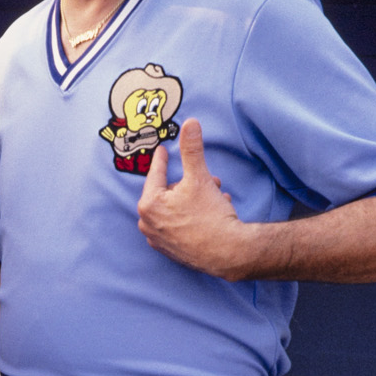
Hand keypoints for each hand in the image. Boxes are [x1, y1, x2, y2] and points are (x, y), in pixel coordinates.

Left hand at [137, 119, 260, 281]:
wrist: (227, 252)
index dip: (162, 160)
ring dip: (192, 200)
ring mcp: (158, 240)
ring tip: (214, 196)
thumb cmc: (210, 216)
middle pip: (166, 193)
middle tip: (208, 180)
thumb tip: (190, 123)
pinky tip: (209, 214)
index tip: (162, 151)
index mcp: (148, 204)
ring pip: (174, 209)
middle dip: (188, 184)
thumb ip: (192, 149)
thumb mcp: (200, 177)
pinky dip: (190, 217)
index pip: (156, 174)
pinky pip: (178, 226)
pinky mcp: (170, 251)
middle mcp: (148, 224)